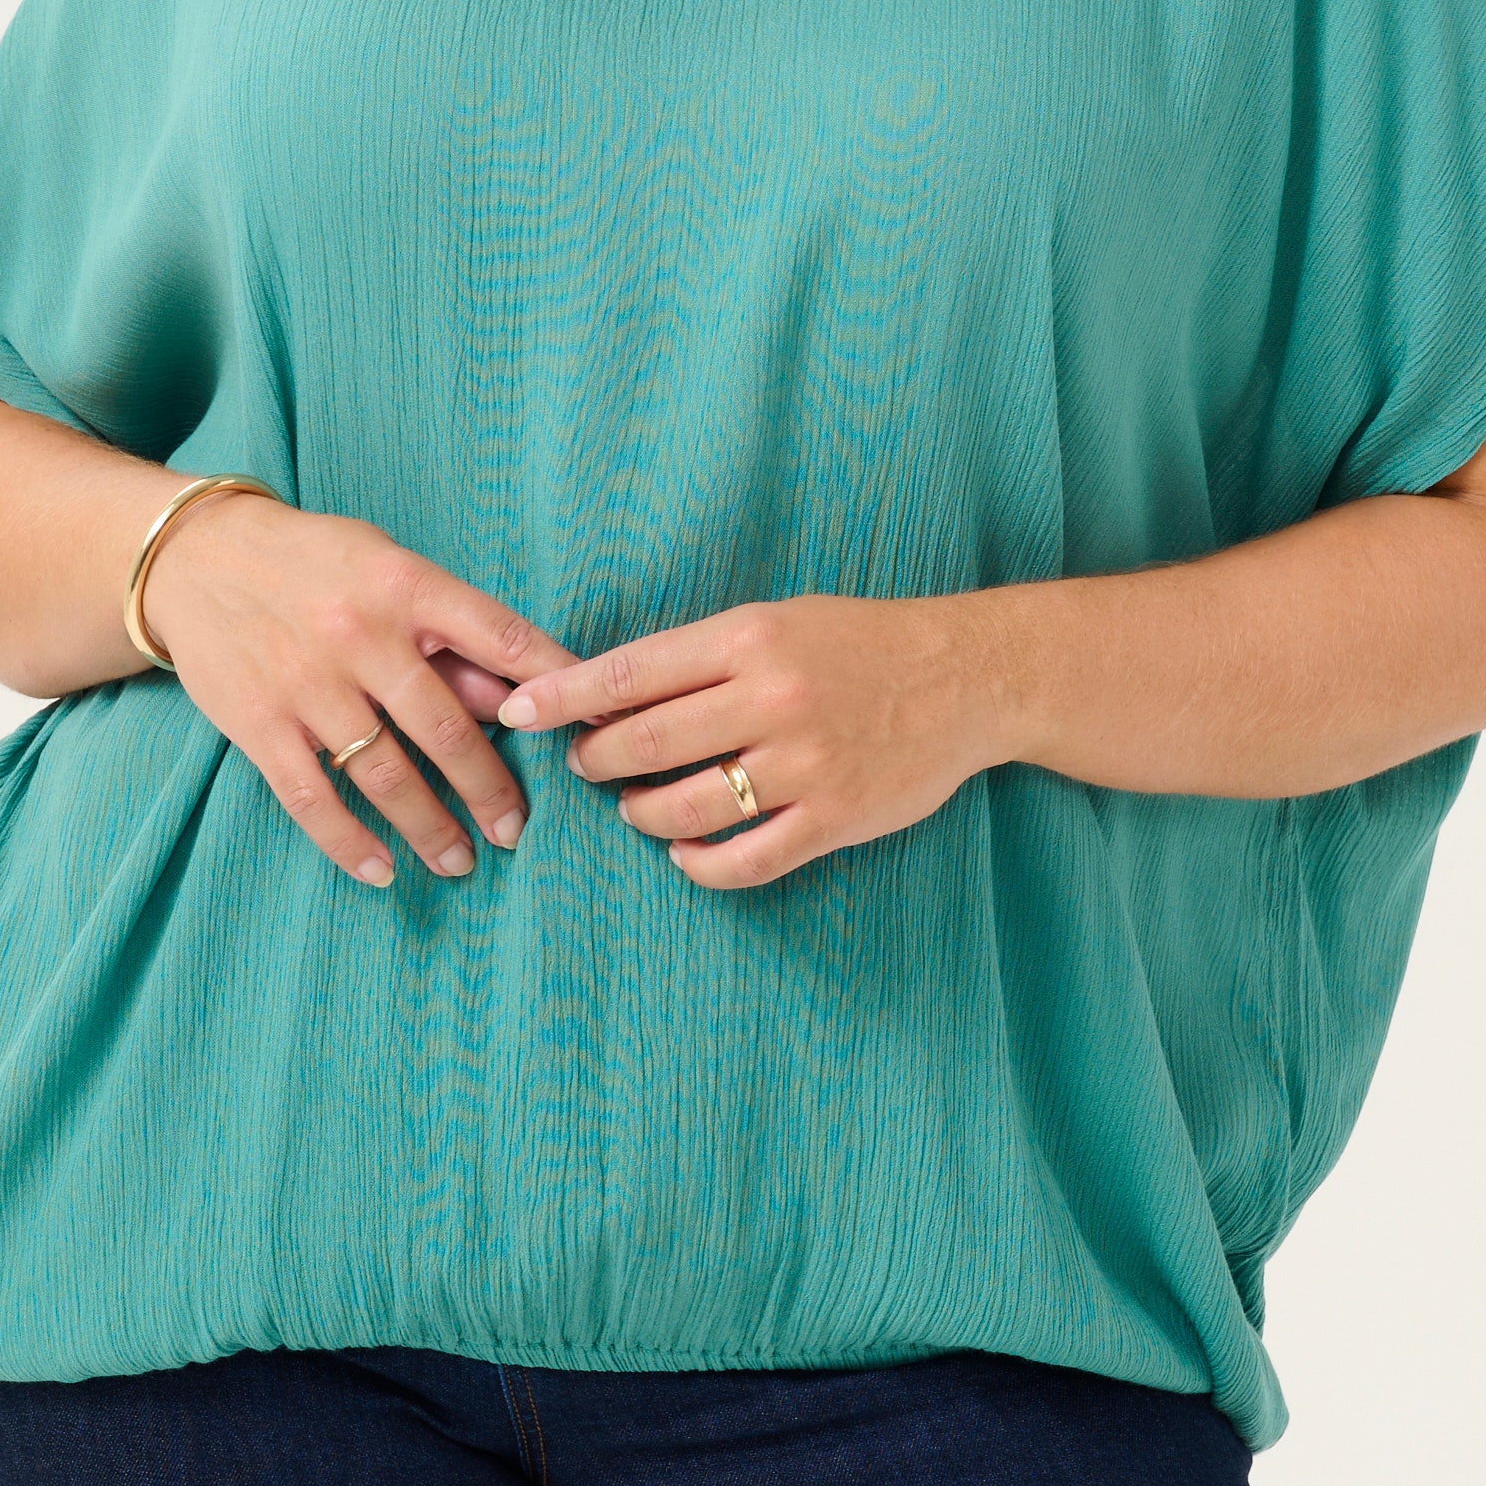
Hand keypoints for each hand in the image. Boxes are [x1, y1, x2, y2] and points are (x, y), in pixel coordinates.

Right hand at [144, 497, 572, 887]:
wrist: (195, 557)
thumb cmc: (314, 564)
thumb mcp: (387, 569)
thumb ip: (449, 634)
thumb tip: (520, 702)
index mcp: (405, 585)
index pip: (500, 637)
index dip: (553, 685)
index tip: (591, 729)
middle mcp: (361, 634)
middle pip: (446, 728)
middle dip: (490, 789)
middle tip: (515, 832)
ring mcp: (307, 682)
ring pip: (386, 775)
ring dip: (430, 828)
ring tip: (459, 861)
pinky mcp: (258, 724)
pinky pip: (313, 799)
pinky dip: (350, 843)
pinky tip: (381, 870)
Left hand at [498, 593, 1000, 887]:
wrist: (967, 677)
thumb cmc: (862, 642)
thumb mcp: (779, 621)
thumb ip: (703, 656)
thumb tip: (610, 692)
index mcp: (751, 638)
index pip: (631, 670)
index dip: (564, 696)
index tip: (518, 713)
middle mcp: (773, 698)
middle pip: (644, 742)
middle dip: (596, 760)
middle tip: (585, 766)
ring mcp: (804, 764)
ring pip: (683, 807)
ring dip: (640, 813)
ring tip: (635, 807)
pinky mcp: (835, 819)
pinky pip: (744, 860)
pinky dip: (699, 864)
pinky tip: (684, 852)